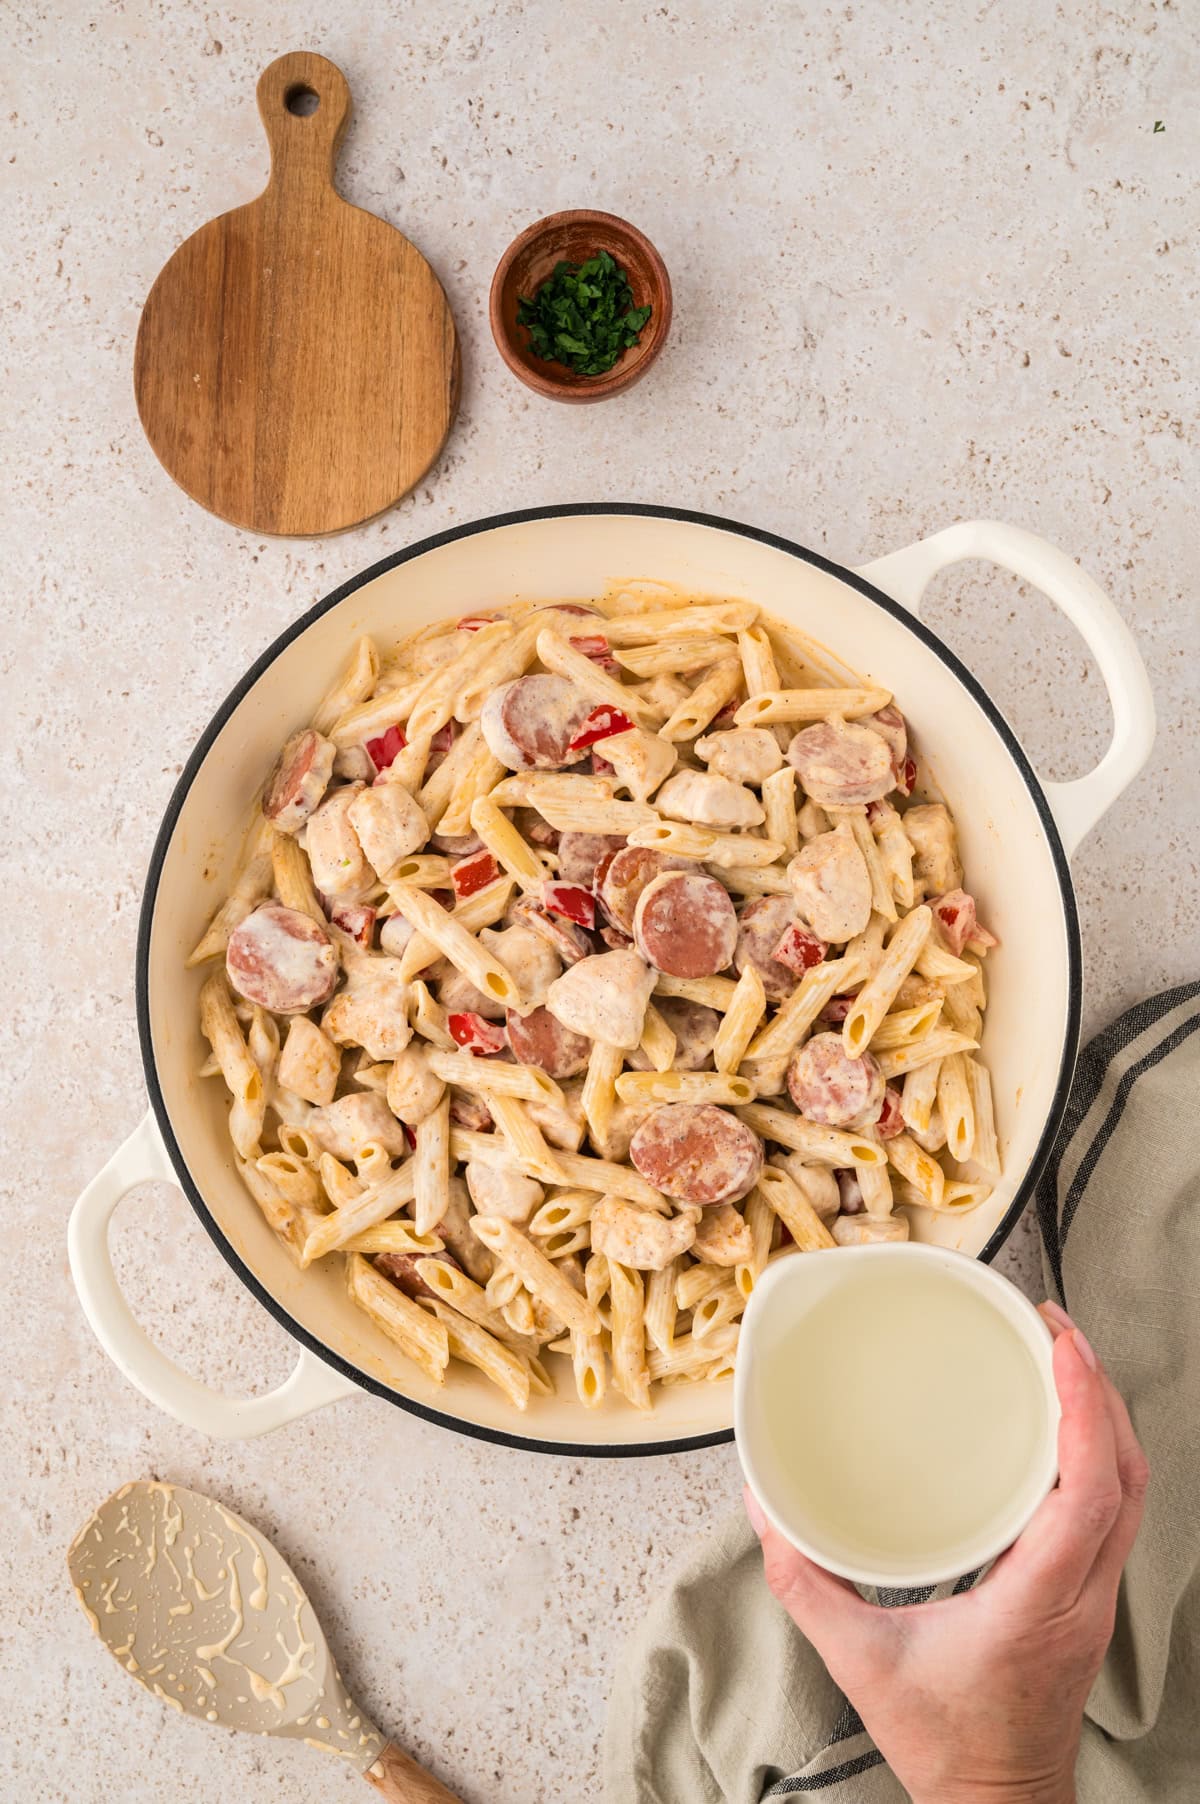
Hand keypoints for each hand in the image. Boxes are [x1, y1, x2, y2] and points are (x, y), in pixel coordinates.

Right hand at [745, 1304, 1148, 1803]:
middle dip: (1101, 1391)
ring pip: (1131, 1491)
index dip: (1086, 1408)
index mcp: (1039, 1601)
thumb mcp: (858, 1662)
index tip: (1062, 1345)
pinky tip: (1060, 1429)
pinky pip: (1114, 1512)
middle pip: (1127, 1475)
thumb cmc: (943, 1744)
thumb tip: (764, 1502)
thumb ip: (805, 1580)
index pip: (1090, 1490)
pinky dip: (1097, 1454)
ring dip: (1105, 1418)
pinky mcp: (1087, 1600)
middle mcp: (1083, 1594)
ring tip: (1063, 1360)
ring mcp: (1095, 1599)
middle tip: (1055, 1327)